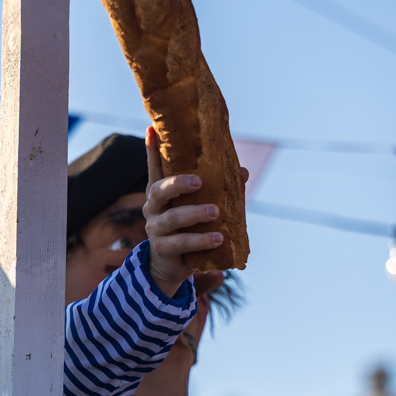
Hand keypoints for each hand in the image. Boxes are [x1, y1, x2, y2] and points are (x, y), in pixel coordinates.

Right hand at [143, 126, 222, 296]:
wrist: (171, 265)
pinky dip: (201, 240)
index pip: (155, 168)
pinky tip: (218, 238)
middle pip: (158, 190)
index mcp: (160, 192)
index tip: (152, 130)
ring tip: (216, 212)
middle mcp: (152, 208)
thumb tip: (243, 171)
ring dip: (195, 214)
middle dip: (177, 184)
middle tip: (199, 181)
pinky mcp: (162, 249)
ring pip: (172, 218)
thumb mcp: (200, 206)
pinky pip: (181, 244)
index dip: (152, 150)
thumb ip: (218, 190)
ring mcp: (155, 229)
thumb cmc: (188, 228)